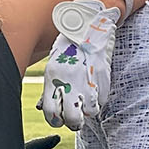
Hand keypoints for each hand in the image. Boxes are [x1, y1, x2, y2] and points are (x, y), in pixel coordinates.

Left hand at [36, 0, 118, 129]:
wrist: (88, 26)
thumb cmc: (68, 45)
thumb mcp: (54, 64)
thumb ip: (53, 86)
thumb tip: (45, 105)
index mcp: (53, 78)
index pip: (50, 112)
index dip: (55, 120)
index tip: (58, 119)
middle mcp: (70, 82)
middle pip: (72, 118)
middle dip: (74, 123)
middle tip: (75, 120)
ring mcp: (88, 81)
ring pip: (90, 112)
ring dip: (89, 112)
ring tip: (87, 106)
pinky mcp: (103, 78)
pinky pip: (102, 99)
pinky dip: (99, 100)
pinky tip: (95, 93)